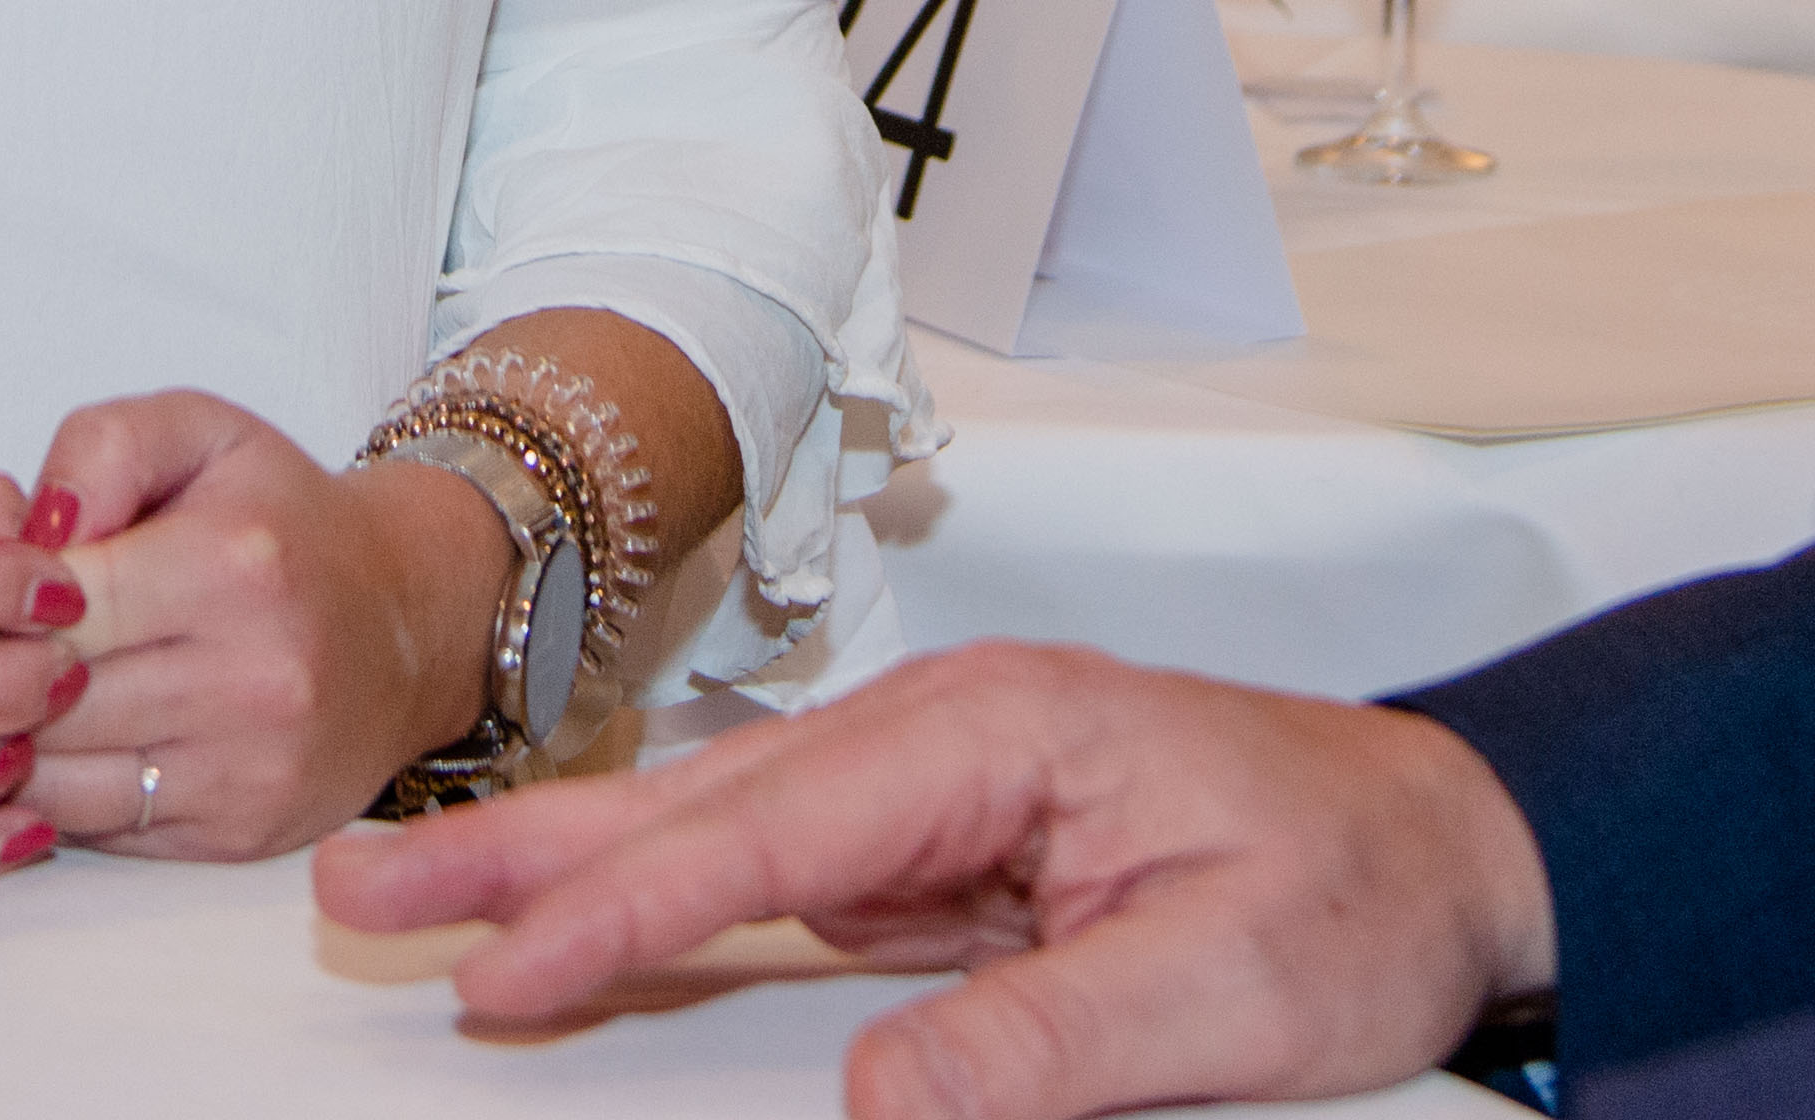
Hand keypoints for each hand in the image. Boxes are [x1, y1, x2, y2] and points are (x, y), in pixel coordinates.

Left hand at [20, 395, 502, 859]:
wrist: (406, 623)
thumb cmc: (282, 522)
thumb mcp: (202, 432)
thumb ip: (102, 448)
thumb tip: (27, 532)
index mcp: (233, 564)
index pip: (50, 605)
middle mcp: (253, 676)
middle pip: (45, 701)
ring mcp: (250, 767)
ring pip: (59, 781)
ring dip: (4, 746)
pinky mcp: (242, 833)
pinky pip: (100, 829)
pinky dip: (53, 795)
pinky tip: (49, 749)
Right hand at [313, 645, 1553, 1119]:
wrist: (1451, 848)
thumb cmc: (1360, 885)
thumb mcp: (1225, 983)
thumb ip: (1043, 1039)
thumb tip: (872, 1099)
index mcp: (997, 731)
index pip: (770, 833)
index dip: (624, 906)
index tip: (504, 974)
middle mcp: (941, 741)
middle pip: (699, 802)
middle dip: (525, 850)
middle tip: (364, 886)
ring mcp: (929, 795)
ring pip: (712, 835)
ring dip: (565, 873)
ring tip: (418, 905)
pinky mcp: (935, 857)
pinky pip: (764, 885)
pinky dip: (655, 906)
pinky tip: (576, 936)